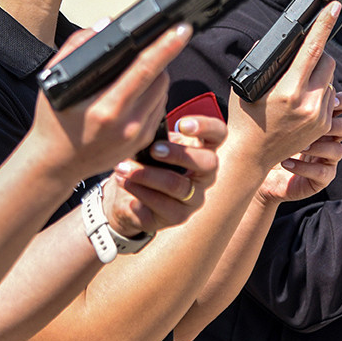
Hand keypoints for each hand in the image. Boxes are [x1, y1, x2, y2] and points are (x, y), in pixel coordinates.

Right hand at [26, 24, 191, 184]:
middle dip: (158, 58)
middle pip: (160, 78)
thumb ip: (76, 48)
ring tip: (135, 73)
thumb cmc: (53, 122)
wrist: (56, 164)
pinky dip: (152, 94)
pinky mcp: (143, 141)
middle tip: (148, 48)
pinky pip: (159, 108)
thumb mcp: (53, 82)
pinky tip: (133, 94)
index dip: (165, 47)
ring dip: (156, 76)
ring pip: (163, 91)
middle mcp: (127, 124)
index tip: (181, 29)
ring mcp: (138, 136)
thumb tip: (106, 26)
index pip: (144, 70)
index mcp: (105, 108)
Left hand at [103, 115, 223, 234]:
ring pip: (177, 185)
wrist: (129, 197)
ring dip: (147, 174)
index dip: (206, 127)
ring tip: (123, 167)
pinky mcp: (178, 216)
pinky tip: (123, 181)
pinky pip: (160, 204)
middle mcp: (205, 175)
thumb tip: (146, 130)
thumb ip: (156, 138)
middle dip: (178, 154)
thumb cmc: (146, 163)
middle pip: (208, 162)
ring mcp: (194, 198)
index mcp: (202, 150)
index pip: (218, 134)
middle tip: (153, 150)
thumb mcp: (151, 146)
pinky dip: (138, 190)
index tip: (182, 124)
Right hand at [226, 1, 341, 172]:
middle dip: (317, 54)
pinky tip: (300, 102)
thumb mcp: (246, 86)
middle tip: (300, 58)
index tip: (333, 8)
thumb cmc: (244, 121)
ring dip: (317, 76)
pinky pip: (329, 98)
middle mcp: (308, 104)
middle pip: (327, 61)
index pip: (312, 50)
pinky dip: (318, 93)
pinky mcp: (324, 126)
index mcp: (288, 91)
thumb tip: (269, 41)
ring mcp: (319, 116)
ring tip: (295, 87)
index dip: (324, 25)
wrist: (250, 155)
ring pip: (329, 80)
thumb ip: (259, 61)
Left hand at [257, 91, 341, 203]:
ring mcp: (324, 158)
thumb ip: (280, 91)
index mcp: (317, 117)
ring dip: (319, 146)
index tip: (323, 92)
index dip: (336, 97)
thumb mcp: (270, 110)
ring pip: (339, 150)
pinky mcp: (318, 178)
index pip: (339, 103)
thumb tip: (273, 66)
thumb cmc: (262, 135)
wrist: (254, 166)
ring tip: (299, 144)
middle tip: (315, 117)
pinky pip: (324, 173)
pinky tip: (287, 162)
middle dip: (335, 121)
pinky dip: (305, 167)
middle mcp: (325, 137)